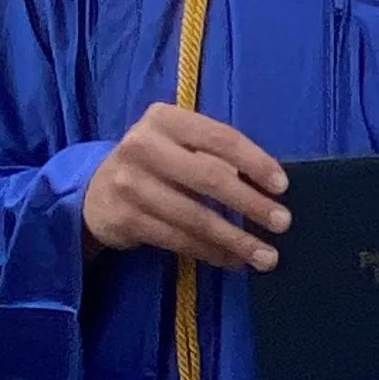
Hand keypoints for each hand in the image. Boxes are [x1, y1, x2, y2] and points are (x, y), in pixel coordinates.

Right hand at [82, 106, 289, 272]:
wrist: (96, 191)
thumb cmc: (156, 164)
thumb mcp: (179, 145)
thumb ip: (216, 155)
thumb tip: (270, 187)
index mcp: (164, 119)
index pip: (220, 137)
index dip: (255, 162)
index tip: (282, 186)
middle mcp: (142, 146)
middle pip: (209, 177)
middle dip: (251, 203)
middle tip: (282, 223)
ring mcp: (129, 183)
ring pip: (195, 217)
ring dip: (236, 240)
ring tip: (266, 256)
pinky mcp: (124, 219)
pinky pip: (179, 240)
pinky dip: (212, 253)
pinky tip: (234, 260)